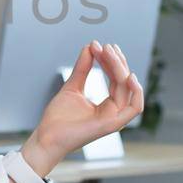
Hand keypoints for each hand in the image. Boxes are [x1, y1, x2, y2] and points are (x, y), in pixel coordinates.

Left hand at [22, 40, 143, 176]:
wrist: (46, 136)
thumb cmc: (58, 118)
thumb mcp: (73, 86)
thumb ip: (83, 68)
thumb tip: (90, 47)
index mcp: (107, 105)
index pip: (116, 79)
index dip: (110, 61)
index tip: (98, 46)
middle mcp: (113, 111)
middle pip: (124, 82)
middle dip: (116, 61)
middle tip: (105, 46)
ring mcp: (114, 119)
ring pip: (128, 90)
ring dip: (121, 69)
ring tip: (110, 52)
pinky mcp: (112, 125)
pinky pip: (134, 108)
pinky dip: (136, 92)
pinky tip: (128, 75)